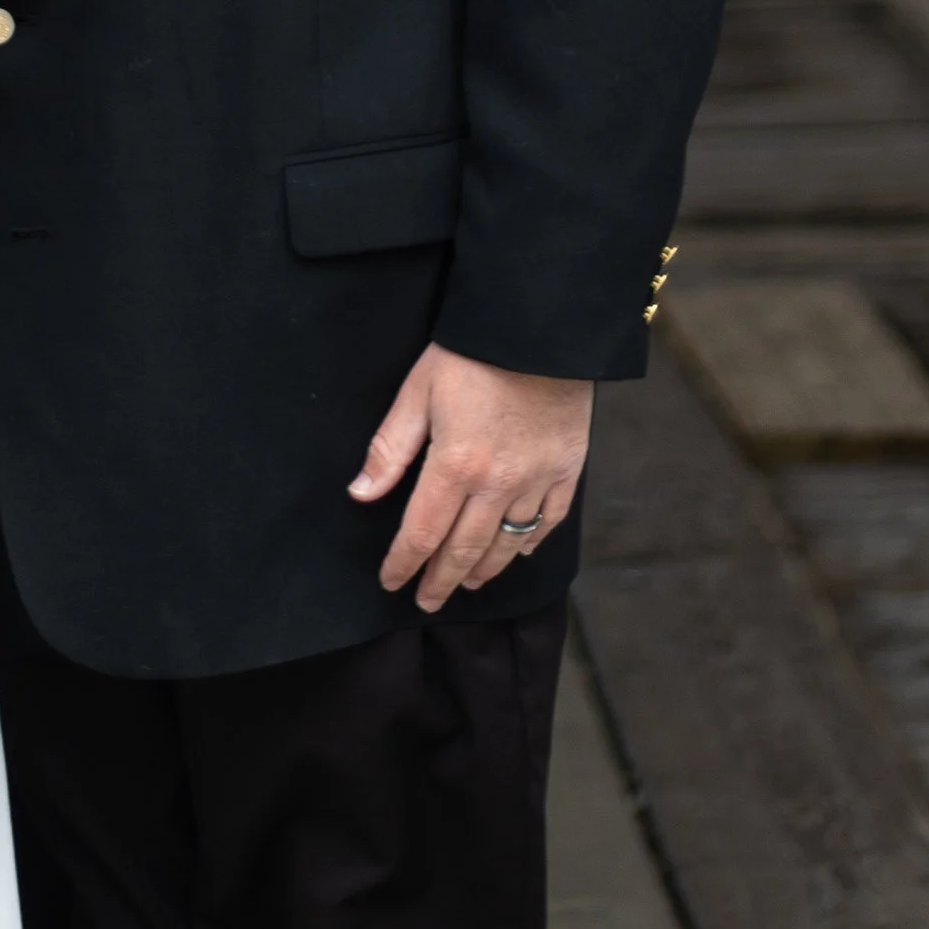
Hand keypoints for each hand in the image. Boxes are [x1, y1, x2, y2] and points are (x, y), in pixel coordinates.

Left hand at [349, 345, 592, 613]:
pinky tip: (517, 553)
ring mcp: (536, 481)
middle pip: (464, 549)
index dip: (404, 563)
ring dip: (483, 571)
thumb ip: (390, 447)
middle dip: (440, 580)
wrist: (540, 327)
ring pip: (507, 545)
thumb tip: (361, 493)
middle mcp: (497, 485)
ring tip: (465, 585)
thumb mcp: (418, 391)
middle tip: (426, 601)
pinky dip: (530, 544)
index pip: (422, 533)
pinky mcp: (567, 470)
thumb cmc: (472, 352)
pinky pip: (549, 521)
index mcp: (455, 466)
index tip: (391, 582)